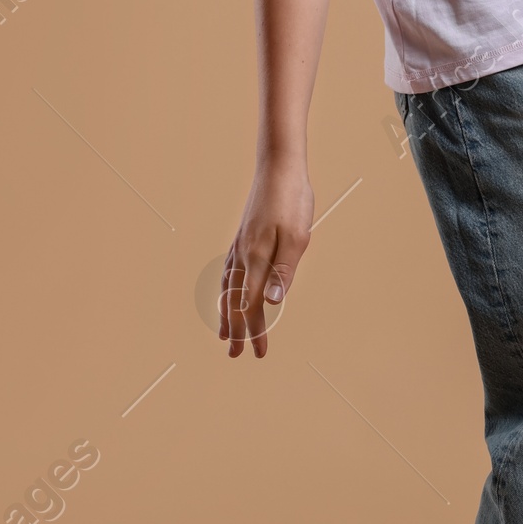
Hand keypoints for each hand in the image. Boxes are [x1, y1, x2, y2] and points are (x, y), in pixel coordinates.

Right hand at [218, 158, 313, 358]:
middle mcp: (243, 255)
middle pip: (235, 301)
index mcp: (258, 259)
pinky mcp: (242, 236)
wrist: (279, 166)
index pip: (251, 305)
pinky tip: (226, 293)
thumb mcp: (297, 237)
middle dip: (237, 331)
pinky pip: (228, 271)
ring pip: (228, 287)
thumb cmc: (293, 200)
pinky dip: (225, 289)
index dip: (255, 331)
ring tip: (225, 334)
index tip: (258, 354)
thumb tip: (271, 303)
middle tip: (236, 357)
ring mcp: (240, 245)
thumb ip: (284, 271)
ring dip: (226, 313)